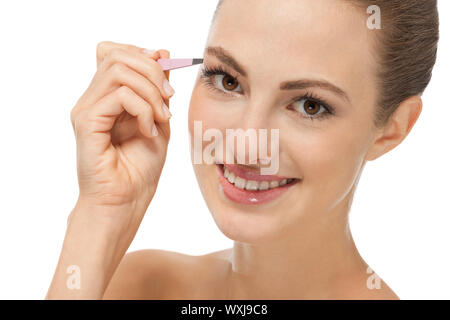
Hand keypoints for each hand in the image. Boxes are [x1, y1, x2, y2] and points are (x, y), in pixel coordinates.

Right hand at [69, 41, 173, 226]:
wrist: (127, 200)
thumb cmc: (141, 167)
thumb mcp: (159, 119)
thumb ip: (157, 88)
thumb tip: (162, 52)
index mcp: (106, 96)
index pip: (114, 52)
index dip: (142, 55)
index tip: (166, 76)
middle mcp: (92, 99)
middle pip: (116, 55)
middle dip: (152, 70)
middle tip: (169, 98)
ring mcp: (86, 110)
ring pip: (118, 70)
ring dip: (150, 90)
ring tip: (162, 117)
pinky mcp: (87, 123)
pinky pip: (120, 95)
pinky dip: (143, 108)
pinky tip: (150, 130)